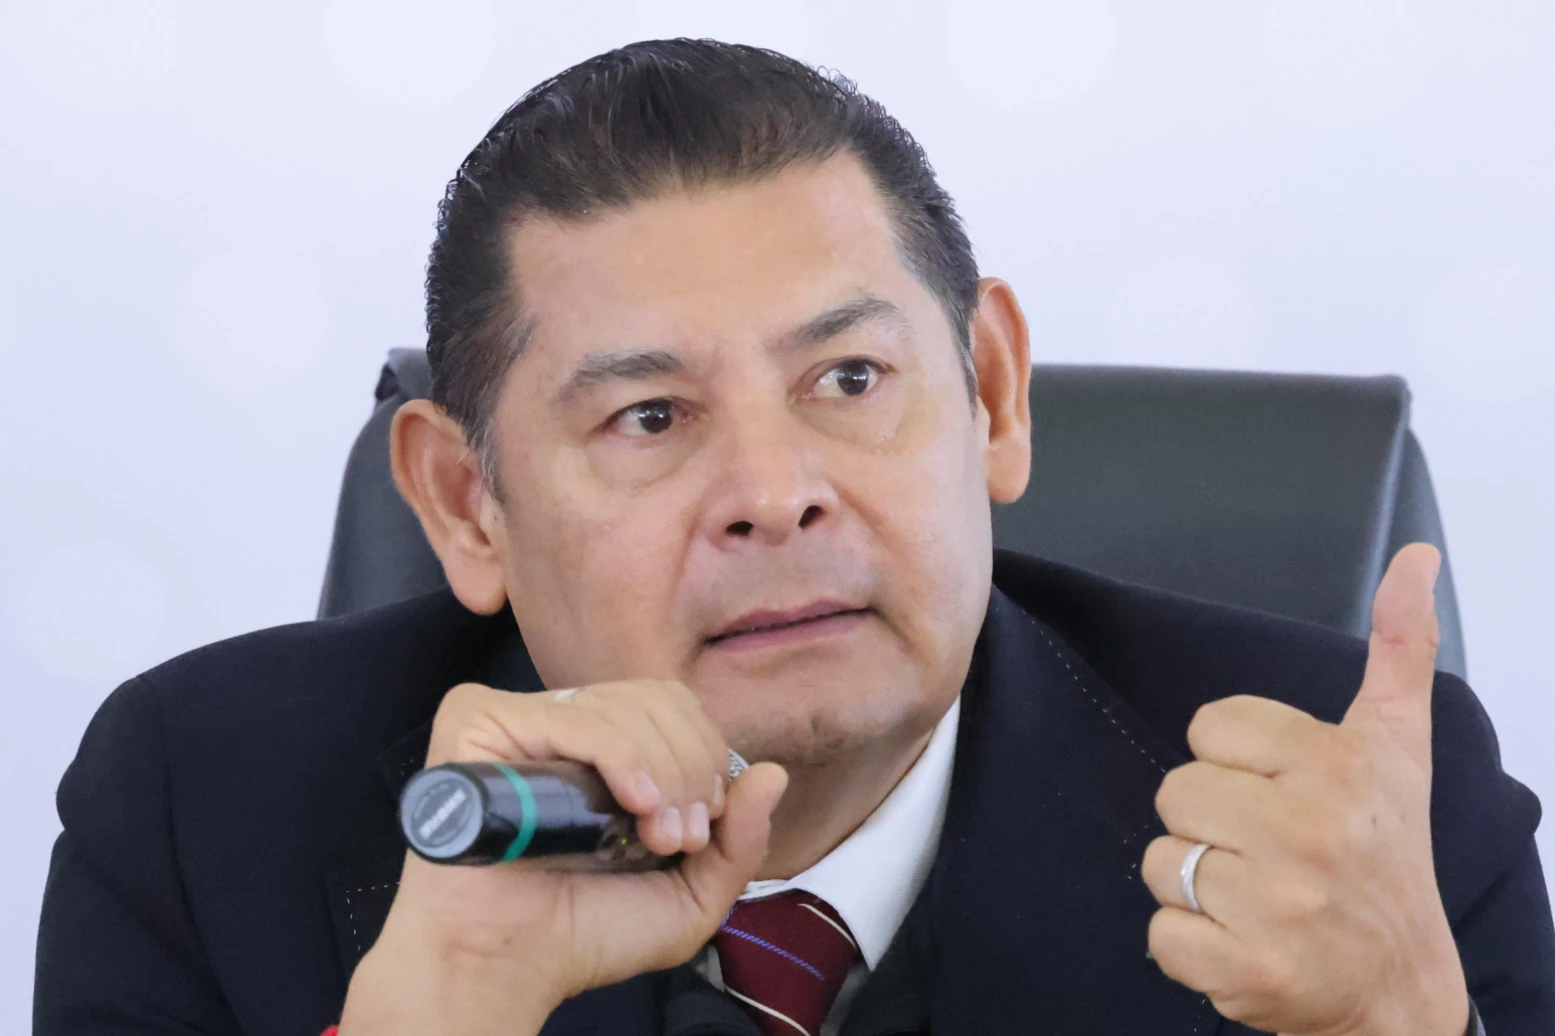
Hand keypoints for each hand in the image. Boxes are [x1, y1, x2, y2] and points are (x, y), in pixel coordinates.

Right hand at [338, 680, 787, 1035]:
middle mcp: (564, 726)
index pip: (675, 709)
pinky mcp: (477, 721)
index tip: (698, 830)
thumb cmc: (583, 934)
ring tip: (651, 836)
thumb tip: (773, 772)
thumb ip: (739, 840)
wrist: (505, 966)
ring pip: (623, 706)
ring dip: (662, 773)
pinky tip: (629, 803)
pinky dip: (618, 755)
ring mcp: (520, 719)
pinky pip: (571, 714)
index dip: (704, 758)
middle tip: (677, 836)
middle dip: (690, 767)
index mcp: (607, 751)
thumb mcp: (689, 897)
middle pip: (658, 699)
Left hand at [1141, 544, 1468, 1035]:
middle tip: (1267, 851)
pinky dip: (1189, 946)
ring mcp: (1278, 903)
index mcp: (1336, 764)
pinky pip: (1160, 933)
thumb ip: (1399, 647)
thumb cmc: (1386, 855)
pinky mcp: (1248, 969)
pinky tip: (1242, 943)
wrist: (1402, 986)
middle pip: (1176, 792)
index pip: (1208, 729)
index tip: (1281, 792)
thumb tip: (1417, 558)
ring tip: (1257, 897)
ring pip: (1159, 861)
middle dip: (1209, 823)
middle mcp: (1309, 829)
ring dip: (1194, 885)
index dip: (1233, 763)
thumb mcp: (1397, 746)